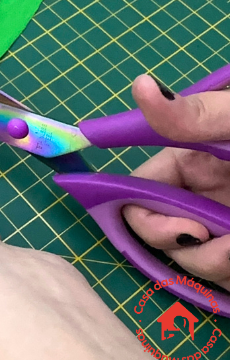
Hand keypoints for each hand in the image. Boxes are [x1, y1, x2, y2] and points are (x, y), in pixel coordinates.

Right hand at [124, 74, 229, 289]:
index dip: (139, 208)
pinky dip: (227, 273)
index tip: (178, 227)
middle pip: (157, 227)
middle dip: (176, 240)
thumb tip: (140, 86)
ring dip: (209, 261)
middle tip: (209, 240)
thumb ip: (197, 115)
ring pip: (188, 257)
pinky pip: (219, 273)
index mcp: (192, 160)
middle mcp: (200, 194)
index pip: (141, 185)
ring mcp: (221, 225)